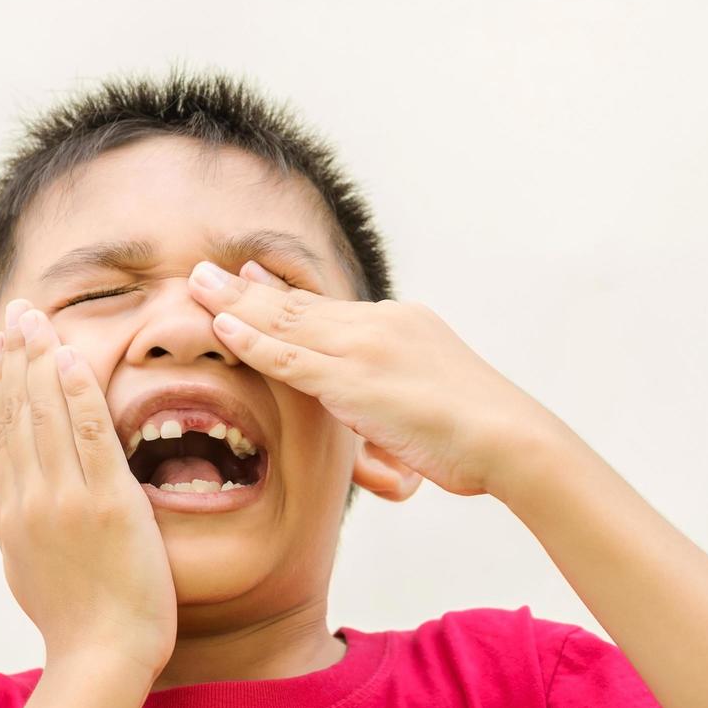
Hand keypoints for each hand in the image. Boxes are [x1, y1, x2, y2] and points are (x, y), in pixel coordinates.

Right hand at [0, 298, 176, 679]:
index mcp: (10, 511)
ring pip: (47, 413)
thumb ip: (17, 519)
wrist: (100, 654)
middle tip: (16, 310)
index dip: (0, 379)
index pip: (2, 429)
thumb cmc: (74, 615)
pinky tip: (71, 359)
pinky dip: (78, 393)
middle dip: (17, 353)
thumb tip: (9, 489)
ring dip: (42, 359)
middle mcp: (29, 497)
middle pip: (19, 410)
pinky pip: (90, 434)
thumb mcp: (26, 563)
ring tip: (37, 318)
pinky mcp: (106, 502)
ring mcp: (65, 498)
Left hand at [187, 260, 573, 499]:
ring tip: (195, 284)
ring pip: (286, 321)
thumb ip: (395, 399)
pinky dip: (254, 342)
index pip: (327, 305)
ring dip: (234, 303)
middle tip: (204, 270)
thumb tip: (376, 420)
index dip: (281, 290)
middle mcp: (378, 325)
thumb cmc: (481, 435)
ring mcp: (365, 350)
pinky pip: (291, 359)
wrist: (512, 438)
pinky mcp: (355, 382)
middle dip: (245, 287)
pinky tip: (222, 329)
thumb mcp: (433, 399)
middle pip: (298, 303)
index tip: (248, 272)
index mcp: (399, 324)